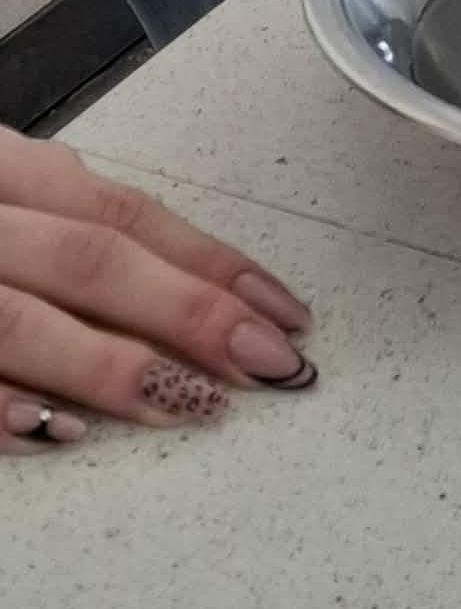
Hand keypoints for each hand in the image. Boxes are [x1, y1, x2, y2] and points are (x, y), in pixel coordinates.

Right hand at [0, 128, 316, 445]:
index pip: (123, 215)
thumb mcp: (2, 192)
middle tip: (267, 362)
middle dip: (189, 313)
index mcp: (7, 176)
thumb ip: (69, 217)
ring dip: (114, 367)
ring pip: (23, 322)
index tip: (285, 313)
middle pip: (90, 261)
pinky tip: (69, 433)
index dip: (210, 264)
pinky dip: (8, 409)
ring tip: (194, 403)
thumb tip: (186, 267)